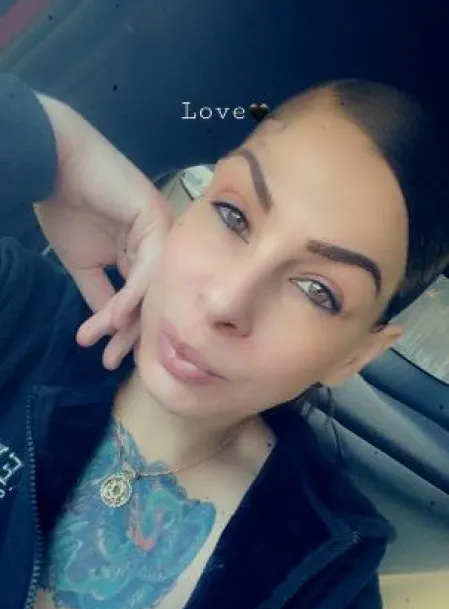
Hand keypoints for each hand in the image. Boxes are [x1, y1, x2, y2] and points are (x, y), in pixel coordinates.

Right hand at [33, 94, 172, 368]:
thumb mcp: (83, 264)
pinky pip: (146, 267)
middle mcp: (158, 243)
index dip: (127, 329)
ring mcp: (161, 230)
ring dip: (129, 321)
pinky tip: (114, 318)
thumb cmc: (66, 206)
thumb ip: (100, 294)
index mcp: (143, 251)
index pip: (142, 298)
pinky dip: (131, 295)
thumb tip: (108, 326)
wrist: (51, 163)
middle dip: (132, 333)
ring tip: (109, 349)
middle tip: (115, 363)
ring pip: (151, 288)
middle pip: (152, 297)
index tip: (110, 358)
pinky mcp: (156, 218)